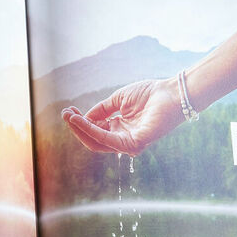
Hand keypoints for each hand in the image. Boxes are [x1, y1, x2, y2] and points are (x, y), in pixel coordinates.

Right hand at [62, 78, 185, 155]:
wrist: (171, 93)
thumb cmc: (149, 94)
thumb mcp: (118, 100)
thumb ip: (101, 110)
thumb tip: (83, 118)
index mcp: (121, 130)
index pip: (96, 131)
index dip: (81, 123)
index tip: (68, 111)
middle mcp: (123, 139)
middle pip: (94, 140)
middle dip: (77, 128)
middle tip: (65, 114)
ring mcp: (129, 144)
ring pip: (97, 142)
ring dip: (81, 130)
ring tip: (69, 116)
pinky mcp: (134, 144)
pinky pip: (106, 139)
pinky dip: (91, 130)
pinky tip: (81, 120)